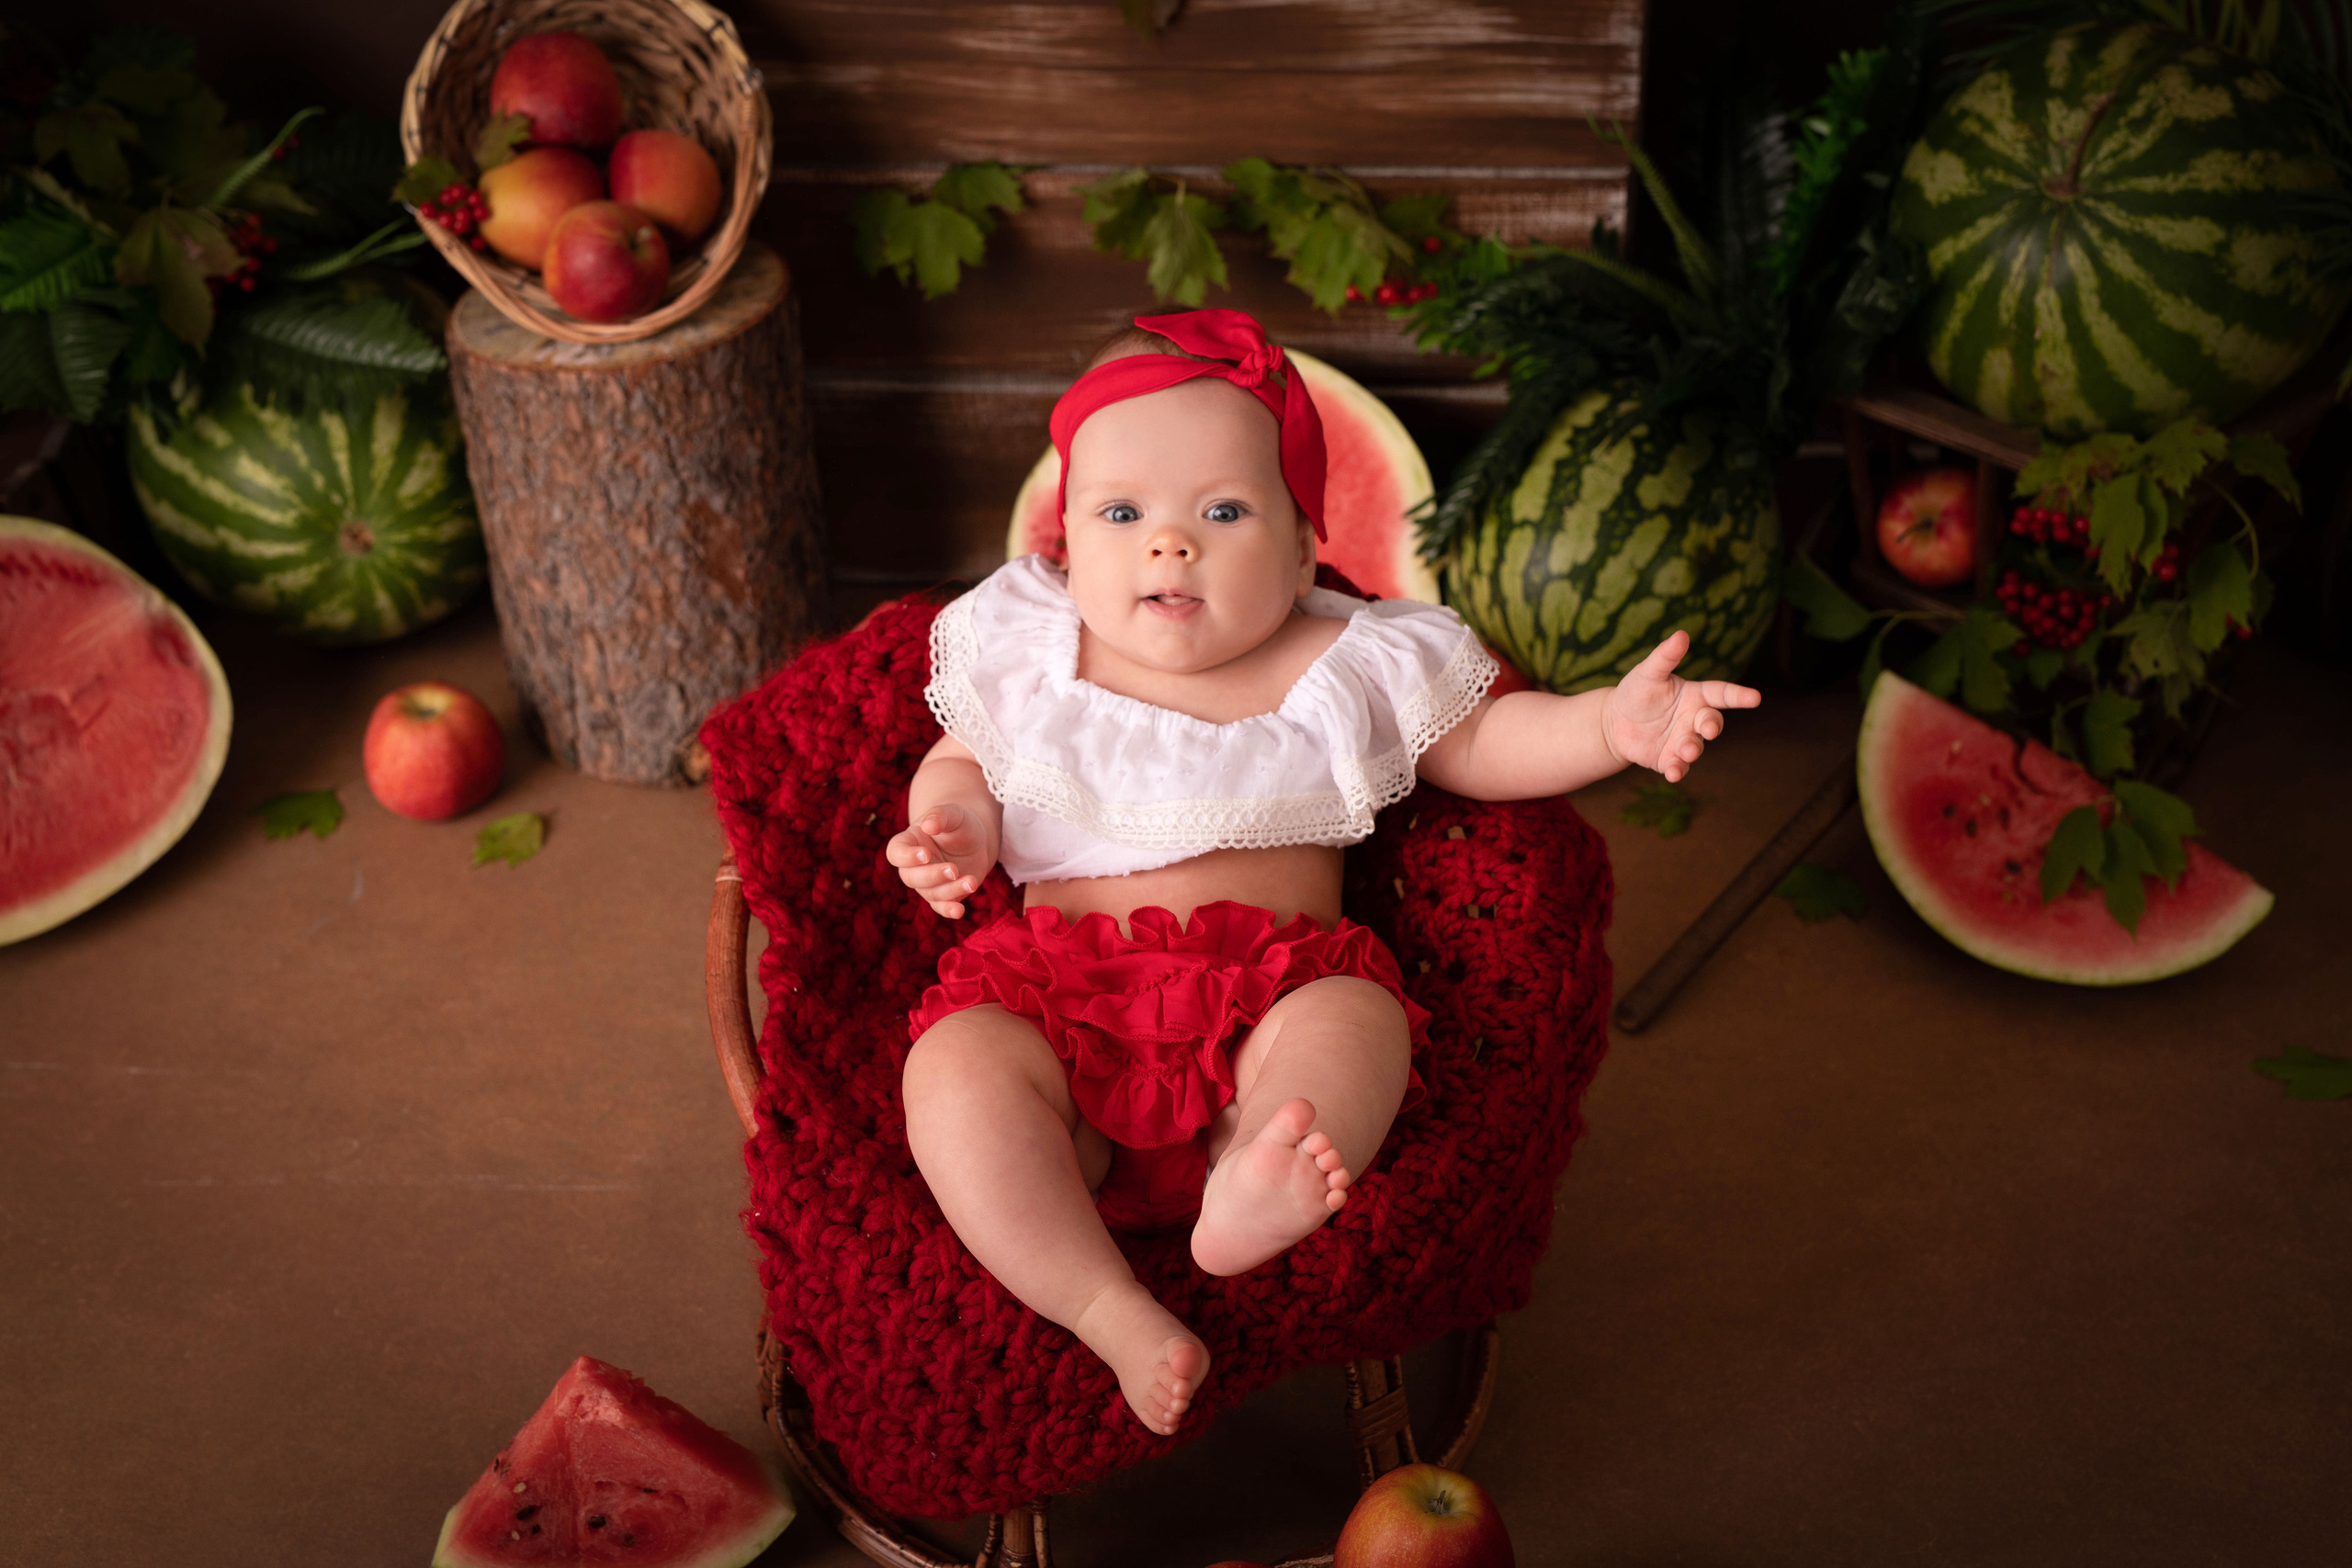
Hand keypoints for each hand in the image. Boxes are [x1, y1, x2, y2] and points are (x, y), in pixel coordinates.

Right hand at [886, 802, 995, 919]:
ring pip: (930, 893)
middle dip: (932, 876)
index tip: (926, 854)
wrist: (976, 839)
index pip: (896, 853)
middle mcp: (913, 866)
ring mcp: (927, 883)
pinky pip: (941, 906)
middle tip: (953, 869)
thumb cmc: (959, 823)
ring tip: (971, 882)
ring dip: (950, 890)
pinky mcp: (944, 895)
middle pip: (911, 877)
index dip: (907, 857)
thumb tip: (929, 825)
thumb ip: (940, 816)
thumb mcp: (953, 813)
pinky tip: (959, 911)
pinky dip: (949, 910)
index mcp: (908, 842)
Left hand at [1602, 630, 1761, 782]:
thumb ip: (1665, 657)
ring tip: (1684, 751)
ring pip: (1696, 747)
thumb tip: (1681, 634)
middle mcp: (1693, 719)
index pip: (1721, 693)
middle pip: (1712, 723)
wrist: (1615, 723)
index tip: (1755, 697)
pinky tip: (1673, 773)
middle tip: (1707, 729)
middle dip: (1712, 726)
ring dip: (1692, 750)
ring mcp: (1683, 741)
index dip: (1738, 695)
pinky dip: (1677, 770)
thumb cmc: (1636, 692)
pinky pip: (1678, 766)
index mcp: (1695, 695)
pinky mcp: (1669, 759)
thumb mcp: (1648, 673)